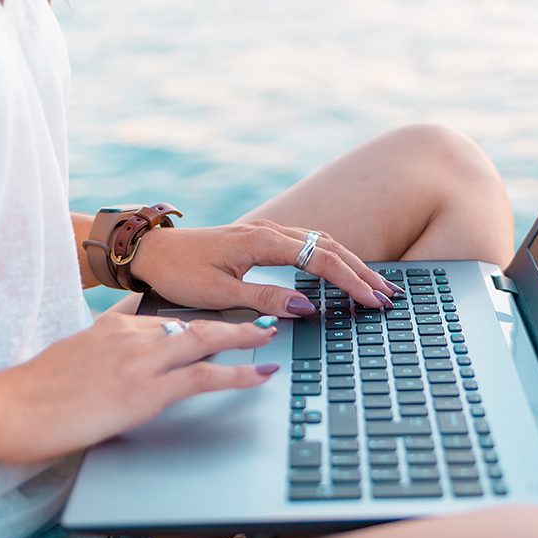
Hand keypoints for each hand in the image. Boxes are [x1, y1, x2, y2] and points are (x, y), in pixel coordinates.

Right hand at [0, 313, 279, 463]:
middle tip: (262, 321)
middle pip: (194, 323)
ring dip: (245, 339)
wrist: (7, 408)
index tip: (220, 321)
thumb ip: (98, 354)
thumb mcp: (71, 359)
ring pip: (206, 341)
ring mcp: (140, 361)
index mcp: (112, 326)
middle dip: (233, 322)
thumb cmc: (31, 393)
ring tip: (270, 338)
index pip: (167, 319)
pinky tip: (260, 373)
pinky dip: (238, 373)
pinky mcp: (145, 390)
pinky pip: (203, 376)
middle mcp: (130, 335)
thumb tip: (112, 365)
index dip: (199, 321)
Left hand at [129, 219, 403, 316]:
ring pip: (320, 242)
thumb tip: (306, 307)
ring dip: (350, 263)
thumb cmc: (178, 272)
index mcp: (262, 242)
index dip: (351, 281)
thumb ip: (265, 300)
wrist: (150, 251)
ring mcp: (267, 231)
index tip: (372, 301)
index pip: (321, 260)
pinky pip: (306, 243)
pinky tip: (342, 269)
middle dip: (361, 271)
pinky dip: (331, 257)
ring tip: (374, 284)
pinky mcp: (261, 238)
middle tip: (387, 295)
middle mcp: (270, 230)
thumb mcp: (220, 293)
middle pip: (329, 247)